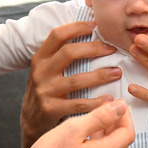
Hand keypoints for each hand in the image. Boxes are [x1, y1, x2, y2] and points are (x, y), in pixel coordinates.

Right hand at [13, 99, 134, 147]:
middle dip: (118, 124)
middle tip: (109, 109)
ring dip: (108, 134)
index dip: (125, 115)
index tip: (118, 104)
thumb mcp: (74, 129)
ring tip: (97, 119)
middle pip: (122, 143)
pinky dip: (99, 144)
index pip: (128, 132)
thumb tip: (119, 107)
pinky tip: (85, 136)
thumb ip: (100, 117)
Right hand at [20, 21, 119, 147]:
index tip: (95, 26)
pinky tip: (109, 99)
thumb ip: (60, 55)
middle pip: (69, 53)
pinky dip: (96, 102)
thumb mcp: (46, 69)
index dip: (76, 27)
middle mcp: (40, 72)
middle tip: (112, 49)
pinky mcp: (51, 109)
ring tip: (117, 72)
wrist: (30, 121)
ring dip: (100, 75)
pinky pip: (78, 104)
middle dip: (94, 48)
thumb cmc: (46, 90)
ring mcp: (45, 91)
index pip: (57, 35)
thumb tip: (88, 32)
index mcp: (40, 58)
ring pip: (76, 79)